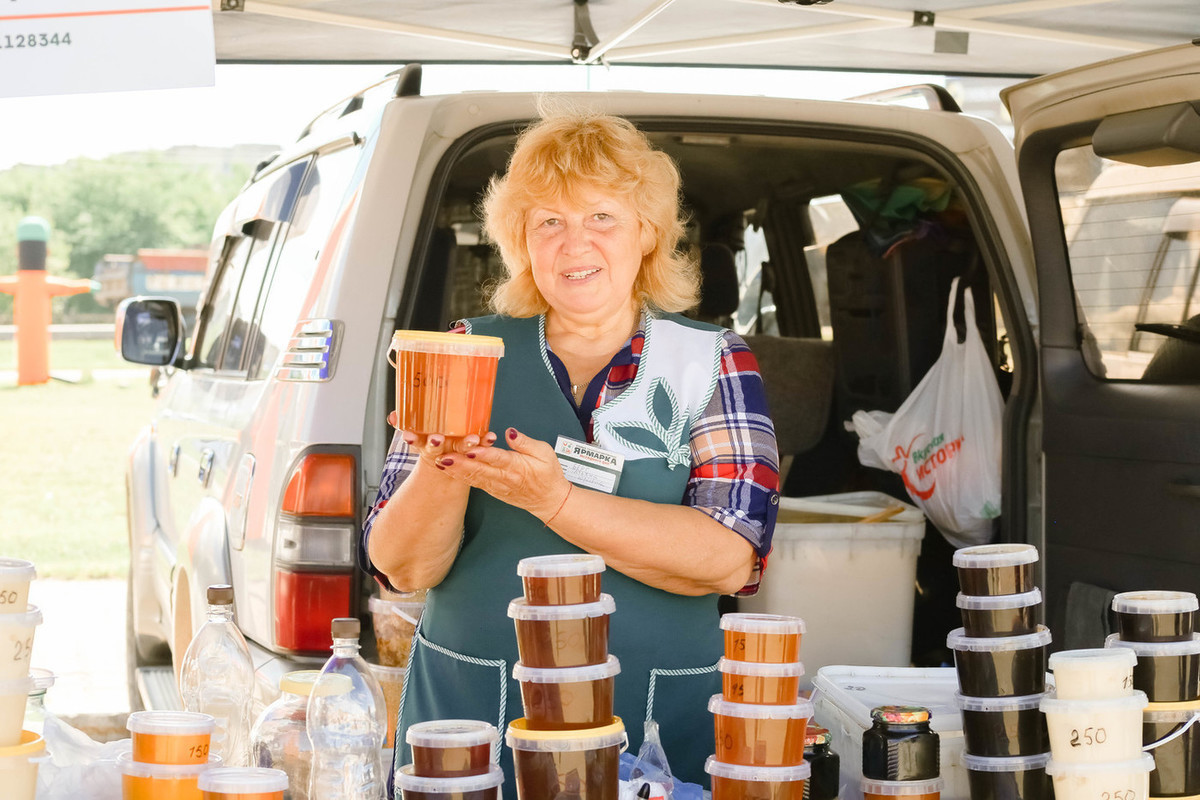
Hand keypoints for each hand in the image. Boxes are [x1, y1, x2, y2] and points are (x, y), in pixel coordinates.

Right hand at [387, 411, 497, 465]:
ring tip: (473, 439)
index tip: (408, 436)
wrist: (449, 464)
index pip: (415, 441)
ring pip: (459, 449)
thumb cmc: (433, 440)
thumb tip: (393, 416)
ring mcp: (456, 452)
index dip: (412, 439)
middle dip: (435, 444)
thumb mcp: (417, 433)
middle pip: (436, 448)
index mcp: (425, 444)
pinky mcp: (472, 452)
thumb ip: (405, 422)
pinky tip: (490, 436)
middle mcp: (440, 449)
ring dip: (465, 444)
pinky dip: (485, 441)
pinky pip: (480, 448)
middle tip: (437, 438)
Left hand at [433, 427, 570, 520]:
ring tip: (440, 462)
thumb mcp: (545, 452)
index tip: (470, 449)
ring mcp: (497, 486)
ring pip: (474, 478)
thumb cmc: (548, 475)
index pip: (498, 459)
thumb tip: (510, 432)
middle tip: (444, 456)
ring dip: (456, 471)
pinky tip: (448, 471)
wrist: (549, 500)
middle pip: (480, 469)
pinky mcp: (492, 490)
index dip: (483, 454)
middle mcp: (505, 477)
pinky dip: (461, 477)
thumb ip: (525, 442)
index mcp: (517, 466)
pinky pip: (474, 483)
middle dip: (460, 463)